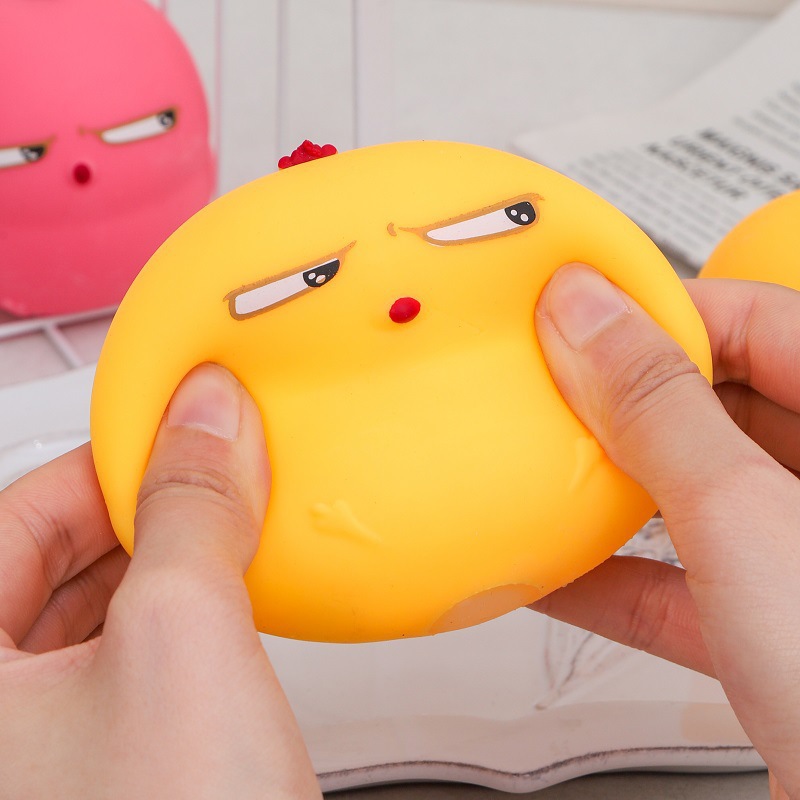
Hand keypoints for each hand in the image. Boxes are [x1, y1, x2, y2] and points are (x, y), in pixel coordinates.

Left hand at [0, 364, 319, 798]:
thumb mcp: (184, 644)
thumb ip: (194, 512)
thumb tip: (209, 417)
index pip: (15, 511)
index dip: (108, 455)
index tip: (181, 422)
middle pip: (53, 558)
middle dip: (148, 507)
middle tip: (220, 470)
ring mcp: (39, 749)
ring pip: (97, 606)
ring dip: (172, 558)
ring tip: (233, 523)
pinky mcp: (102, 766)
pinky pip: (131, 655)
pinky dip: (184, 613)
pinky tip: (231, 597)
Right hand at [532, 266, 799, 797]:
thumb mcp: (746, 519)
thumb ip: (657, 410)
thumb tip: (586, 316)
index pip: (755, 317)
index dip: (660, 310)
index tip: (574, 312)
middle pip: (715, 405)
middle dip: (620, 404)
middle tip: (547, 390)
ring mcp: (797, 558)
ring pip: (689, 496)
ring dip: (605, 492)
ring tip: (538, 468)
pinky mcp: (767, 628)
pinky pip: (676, 582)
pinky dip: (610, 578)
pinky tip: (549, 573)